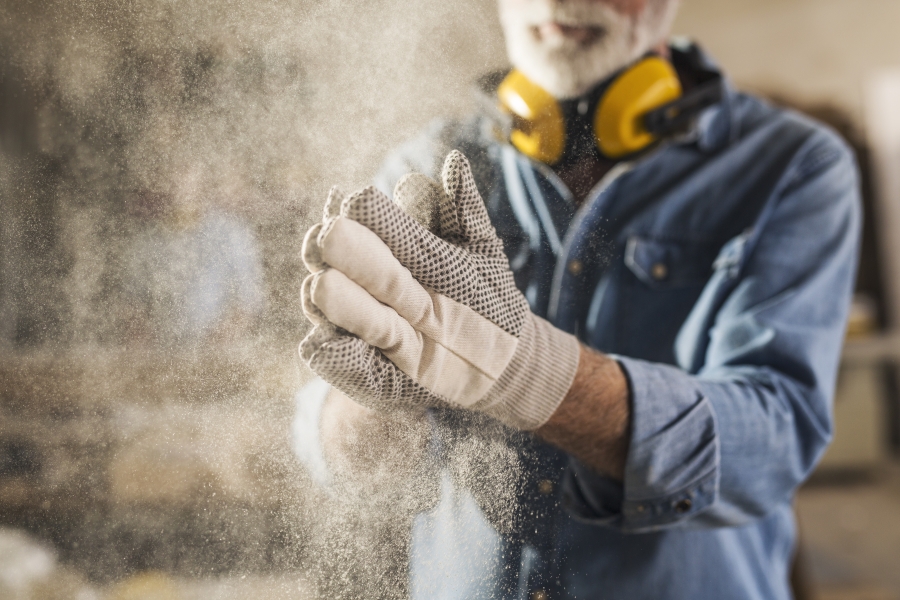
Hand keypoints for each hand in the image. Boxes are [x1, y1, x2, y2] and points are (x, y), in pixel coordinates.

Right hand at [299, 151, 580, 429]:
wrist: (496, 357)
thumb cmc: (486, 295)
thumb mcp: (481, 251)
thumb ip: (463, 209)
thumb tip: (453, 162)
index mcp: (383, 239)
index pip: (351, 212)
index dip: (351, 209)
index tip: (355, 204)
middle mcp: (357, 274)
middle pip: (322, 249)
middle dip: (329, 246)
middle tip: (334, 241)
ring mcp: (347, 317)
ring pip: (317, 296)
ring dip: (326, 295)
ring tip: (335, 293)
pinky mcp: (347, 359)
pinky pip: (325, 353)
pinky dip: (330, 349)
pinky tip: (342, 346)